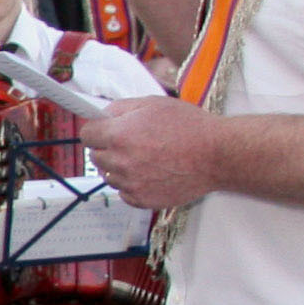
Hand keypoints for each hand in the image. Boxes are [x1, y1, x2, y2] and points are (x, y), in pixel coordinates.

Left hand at [78, 96, 217, 209]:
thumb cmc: (190, 126)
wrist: (217, 155)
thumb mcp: (153, 104)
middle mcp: (121, 161)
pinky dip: (132, 185)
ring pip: (109, 176)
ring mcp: (130, 184)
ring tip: (146, 158)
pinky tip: (151, 173)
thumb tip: (103, 116)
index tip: (104, 130)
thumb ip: (122, 108)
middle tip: (131, 143)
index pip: (87, 134)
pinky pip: (124, 193)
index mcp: (119, 135)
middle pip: (95, 156)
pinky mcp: (141, 200)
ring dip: (120, 167)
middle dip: (108, 148)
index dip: (97, 130)